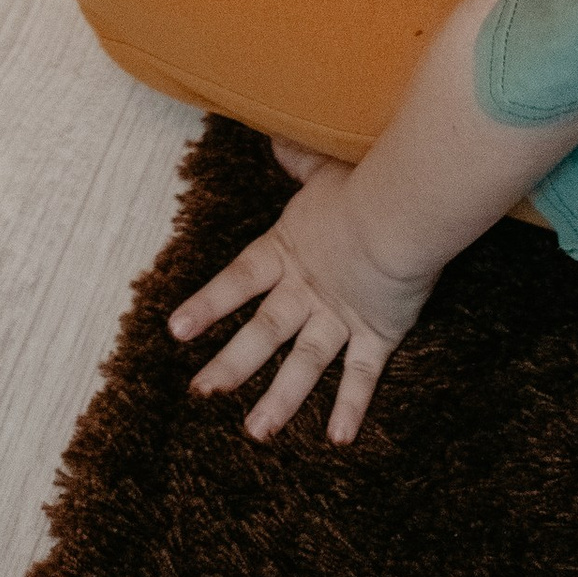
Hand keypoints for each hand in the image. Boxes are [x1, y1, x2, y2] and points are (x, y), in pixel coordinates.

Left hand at [170, 153, 433, 440]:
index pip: (237, 282)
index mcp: (288, 251)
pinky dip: (352, 407)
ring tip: (256, 432)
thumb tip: (277, 136)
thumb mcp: (324, 168)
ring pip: (304, 365)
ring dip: (280, 399)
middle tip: (200, 392)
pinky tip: (338, 440)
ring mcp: (341, 315)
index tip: (174, 332)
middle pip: (262, 333)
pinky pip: (363, 376)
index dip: (207, 305)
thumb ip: (299, 159)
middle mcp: (308, 289)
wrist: (402, 209)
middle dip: (231, 364)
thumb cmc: (364, 183)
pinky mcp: (379, 332)